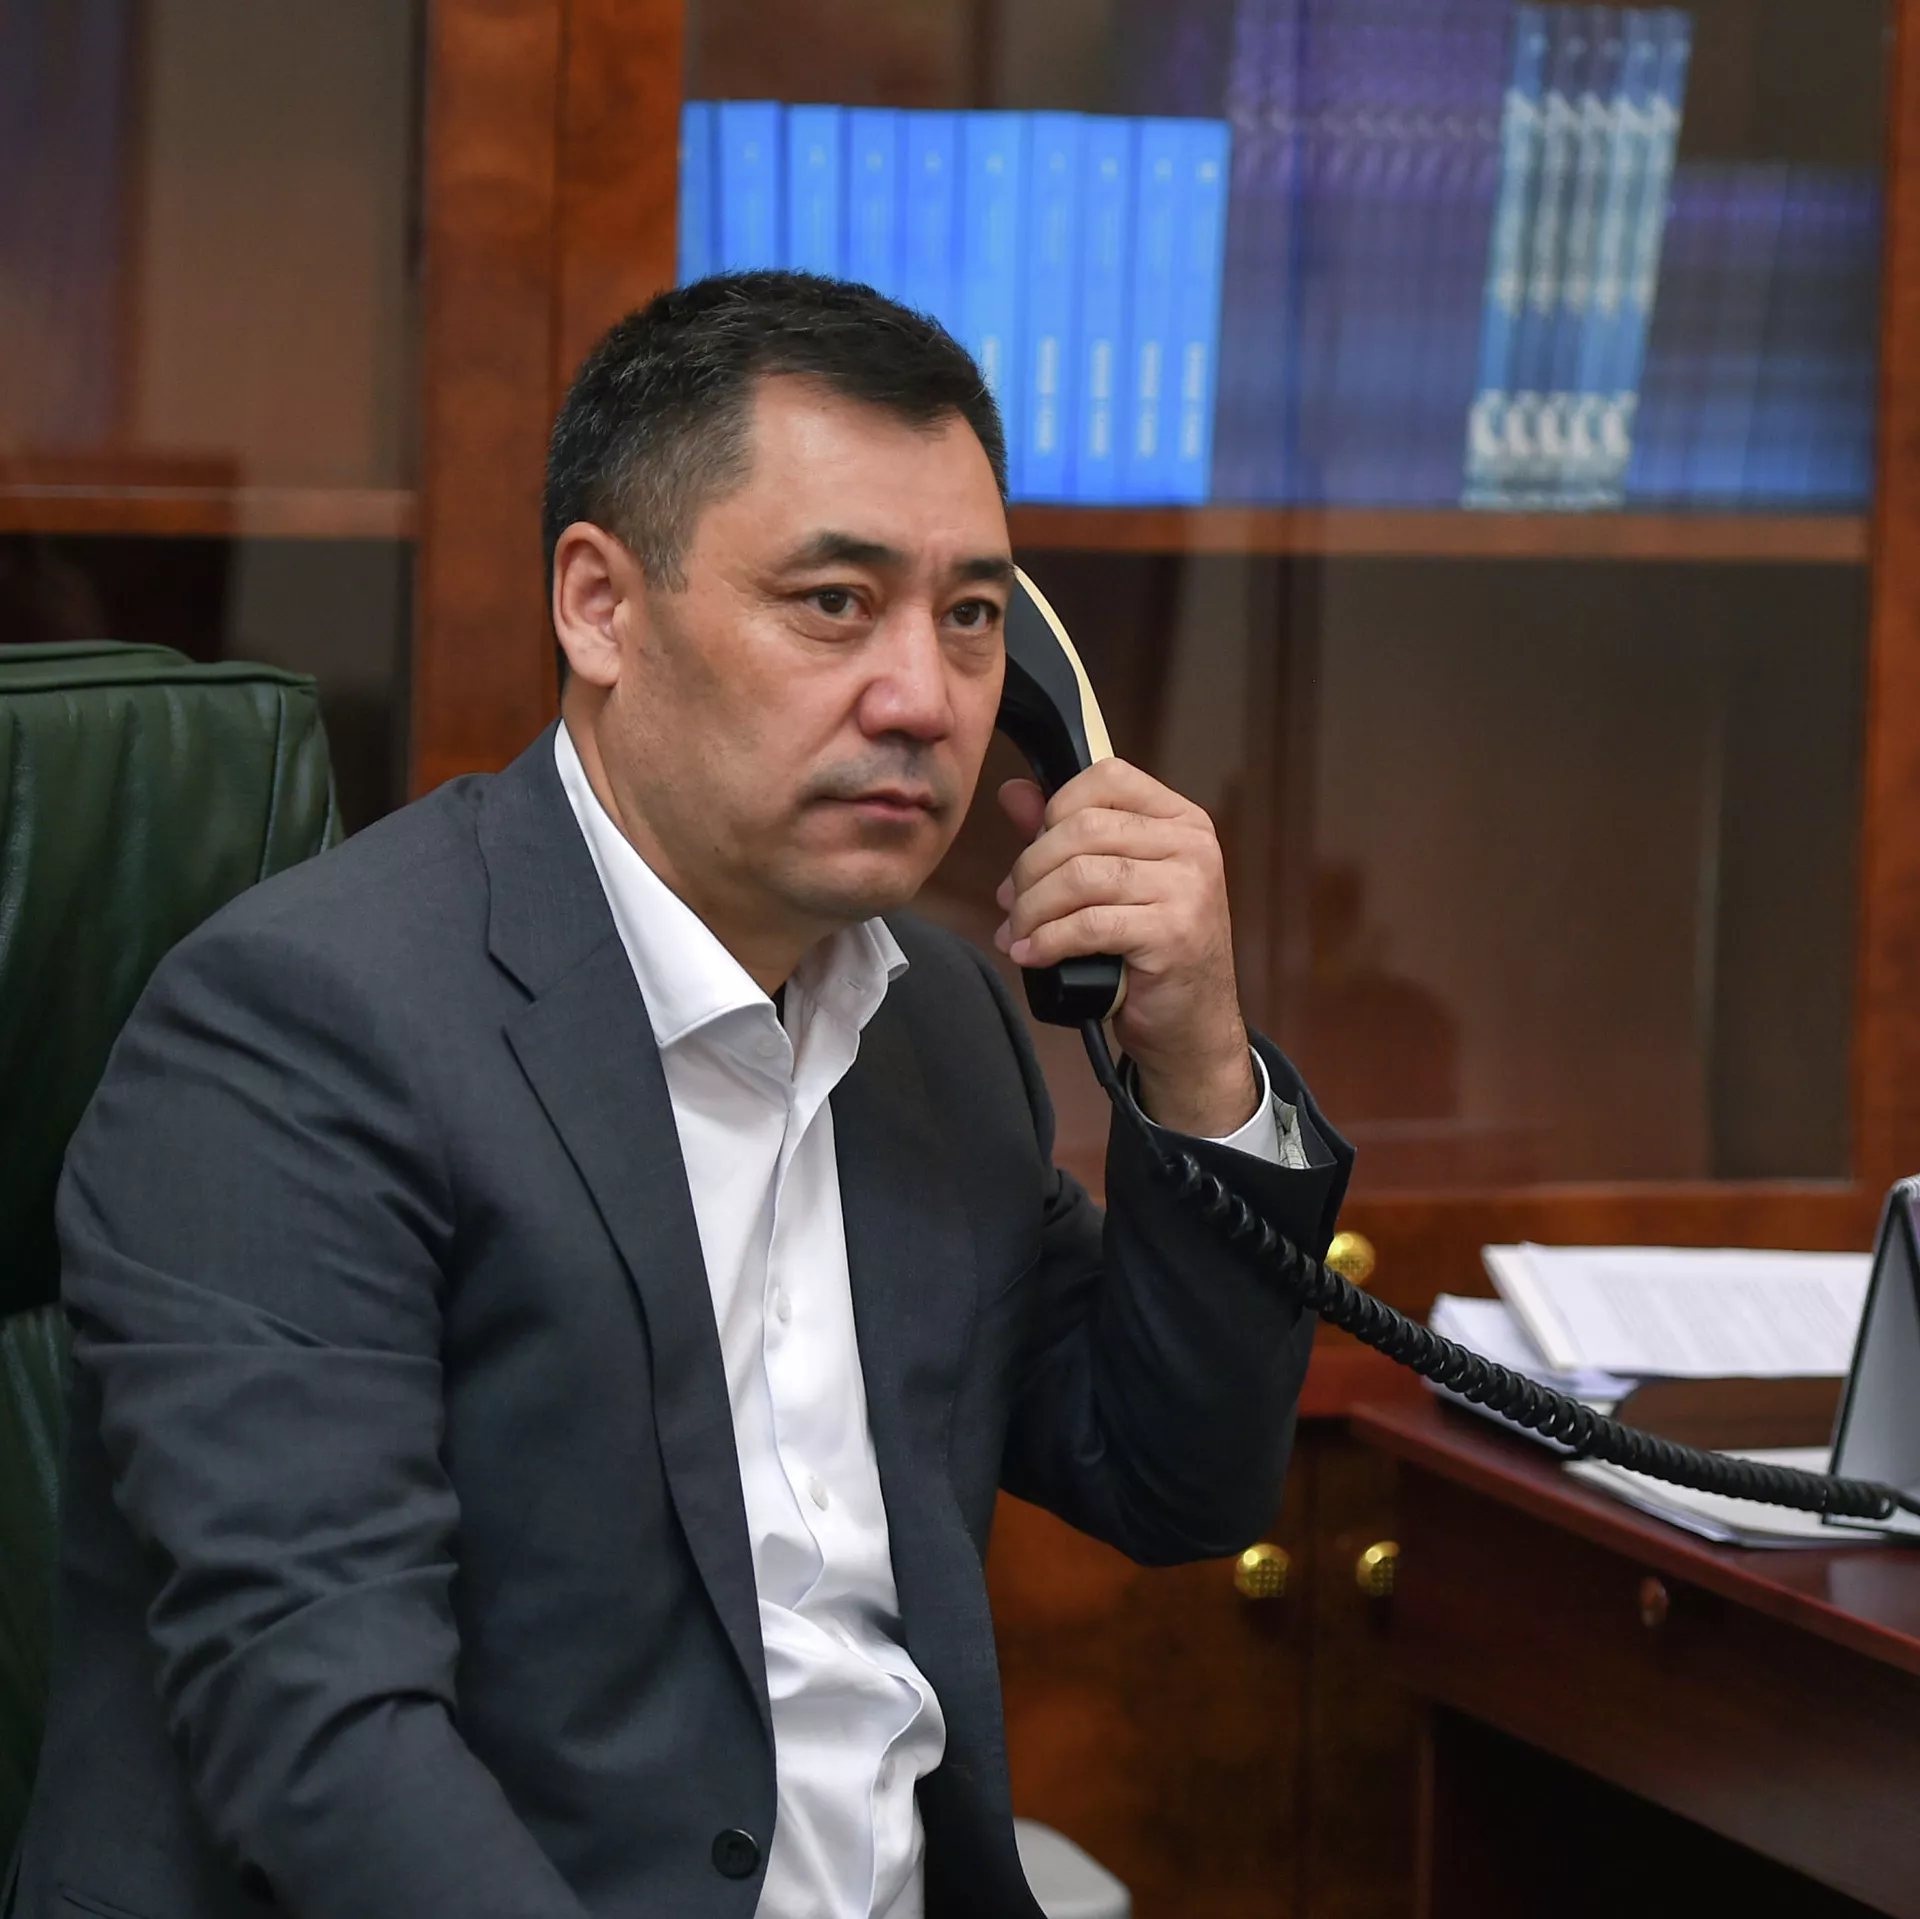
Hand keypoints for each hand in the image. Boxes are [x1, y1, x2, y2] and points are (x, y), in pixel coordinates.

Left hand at [994, 760, 1259, 1137]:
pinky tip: (1031, 954)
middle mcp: (1192, 845)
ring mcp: (1189, 887)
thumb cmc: (1149, 953)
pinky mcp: (1173, 933)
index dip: (1056, 809)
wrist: (1192, 1027)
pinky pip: (1089, 924)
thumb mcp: (1111, 885)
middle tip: (1012, 905)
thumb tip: (1013, 793)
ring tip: (1018, 934)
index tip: (1035, 852)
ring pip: (1080, 876)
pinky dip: (1048, 940)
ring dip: (1033, 908)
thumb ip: (1064, 834)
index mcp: (1181, 820)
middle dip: (1030, 869)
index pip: (1106, 779)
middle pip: (1082, 829)